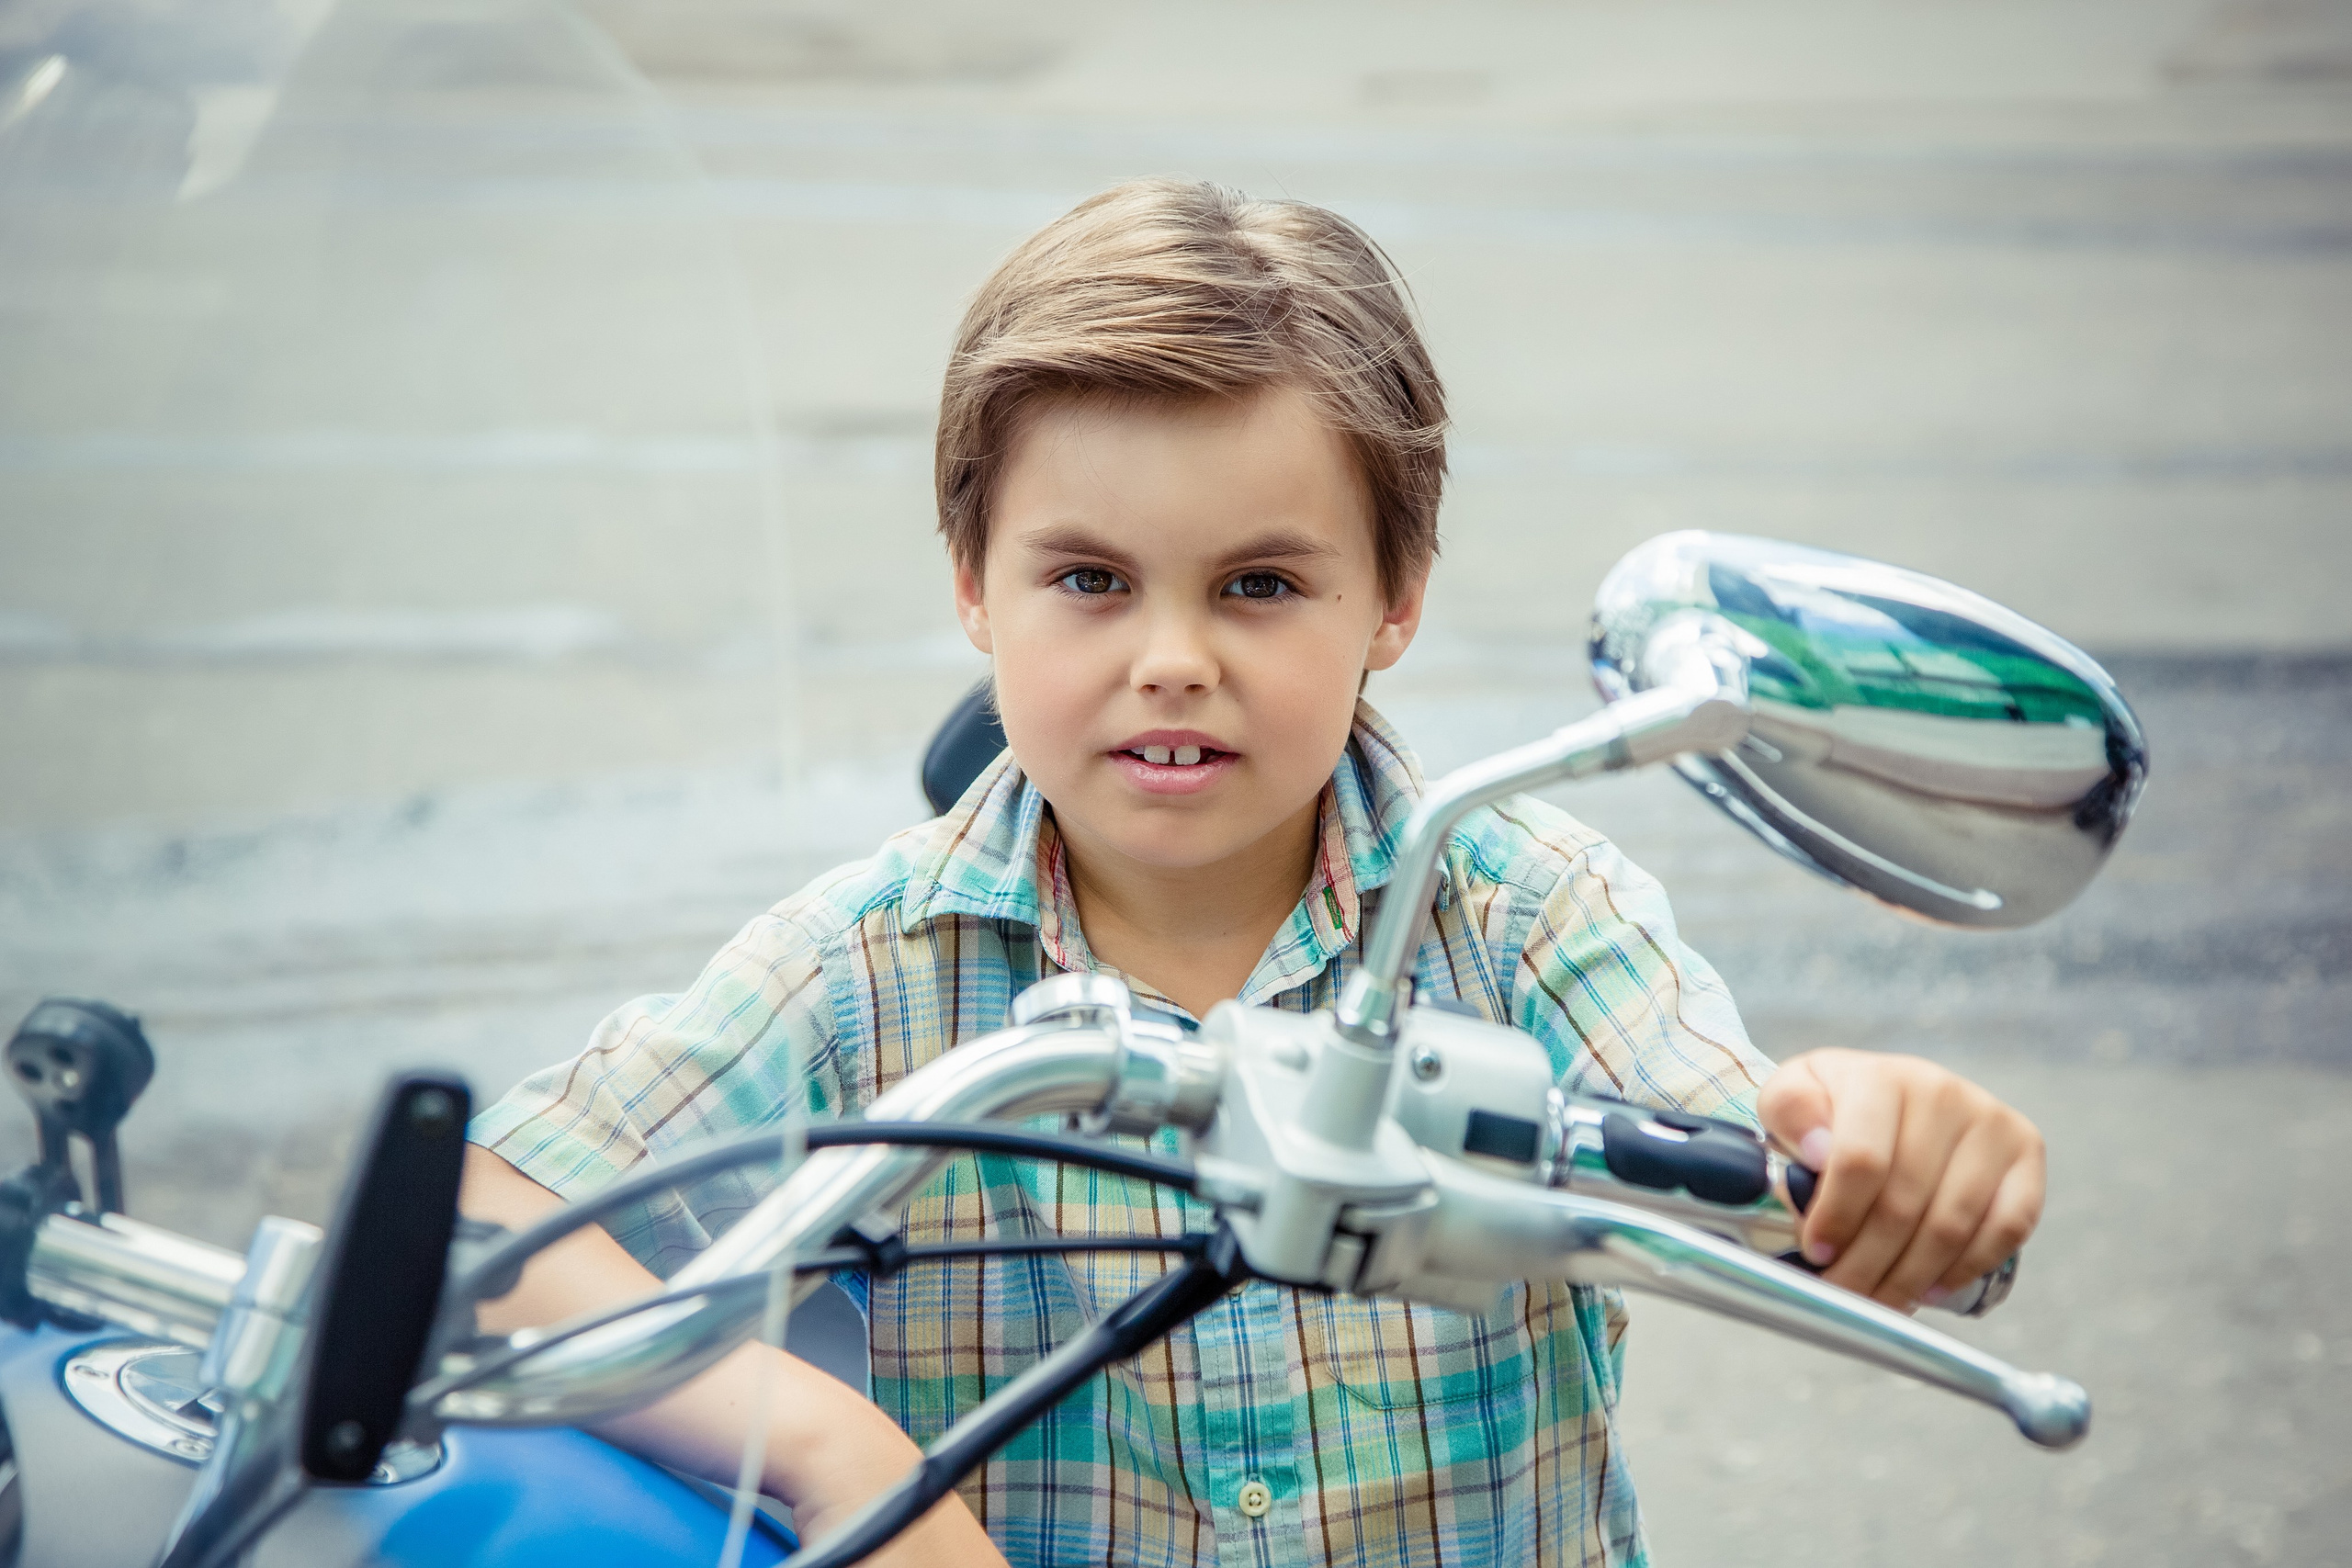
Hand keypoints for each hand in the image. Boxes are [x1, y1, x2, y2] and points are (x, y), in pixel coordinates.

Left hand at [1758, 1049, 2044, 1310]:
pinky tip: (1929, 1289)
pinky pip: (2008, 1228)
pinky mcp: (2026, 1153)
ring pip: (1952, 1225)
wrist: (1886, 1096)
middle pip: (1905, 1203)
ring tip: (1878, 1299)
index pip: (1862, 1160)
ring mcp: (1991, 1123)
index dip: (1837, 1216)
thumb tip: (1818, 1151)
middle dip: (1867, 1263)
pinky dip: (1967, 1268)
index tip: (1816, 1252)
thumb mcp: (1790, 1097)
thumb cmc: (1832, 1108)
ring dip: (1910, 1277)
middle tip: (1842, 1293)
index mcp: (1881, 1078)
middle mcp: (1943, 1093)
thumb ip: (1791, 1114)